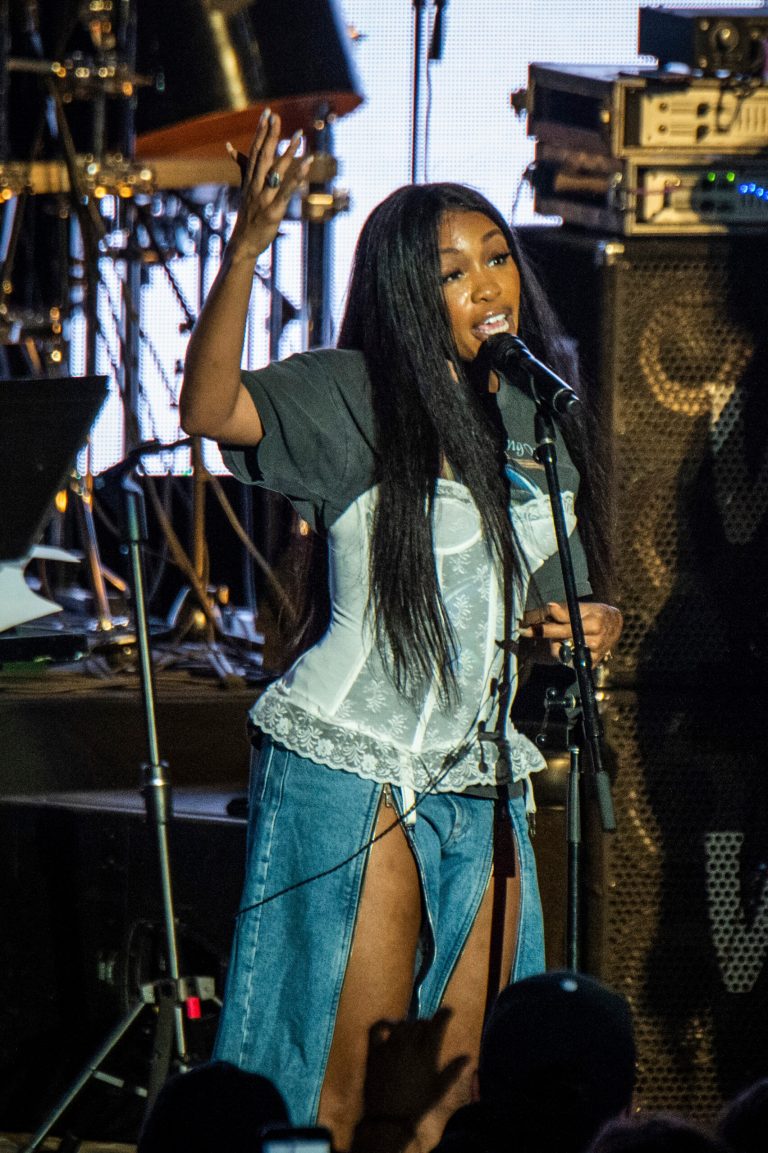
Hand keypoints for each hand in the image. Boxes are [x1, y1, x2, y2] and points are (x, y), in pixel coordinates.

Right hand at [226, 109, 311, 260]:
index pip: (254, 150)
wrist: (243, 242)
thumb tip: (229, 146)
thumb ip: (241, 165)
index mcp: (249, 179)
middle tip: (277, 116)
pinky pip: (286, 192)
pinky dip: (297, 179)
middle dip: (270, 135)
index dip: (261, 131)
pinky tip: (307, 165)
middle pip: (263, 156)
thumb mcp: (244, 187)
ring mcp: (263, 198)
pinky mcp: (273, 211)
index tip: (268, 112)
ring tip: (300, 136)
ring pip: (275, 172)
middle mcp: (254, 185)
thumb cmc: (247, 214)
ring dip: (288, 153)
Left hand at [353, 1010, 469, 1149]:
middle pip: (420, 1023)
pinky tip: (390, 1026)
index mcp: (427, 1054)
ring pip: (402, 1024)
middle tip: (428, 1030)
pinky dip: (384, 1023)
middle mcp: (408, 1046)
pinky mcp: (374, 1052)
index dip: (445, 1014)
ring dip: (408, 1025)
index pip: (437, 1023)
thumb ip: (453, 1070)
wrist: (389, 1119)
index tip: (448, 1011)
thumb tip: (468, 1056)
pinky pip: (377, 1028)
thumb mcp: (439, 1089)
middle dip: (426, 1024)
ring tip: (411, 1033)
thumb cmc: (418, 1105)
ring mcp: (390, 1047)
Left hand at [520, 600, 622, 665]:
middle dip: (547, 634)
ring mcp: (594, 654)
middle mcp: (595, 641)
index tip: (524, 630)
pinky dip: (565, 652)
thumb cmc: (594, 613)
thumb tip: (550, 608)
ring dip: (557, 643)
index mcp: (594, 624)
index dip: (542, 629)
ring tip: (564, 635)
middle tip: (530, 631)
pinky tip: (571, 645)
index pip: (562, 628)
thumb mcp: (581, 607)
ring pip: (563, 652)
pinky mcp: (592, 663)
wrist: (615, 625)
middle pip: (560, 641)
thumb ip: (564, 611)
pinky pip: (569, 661)